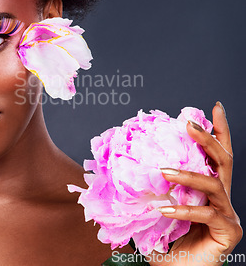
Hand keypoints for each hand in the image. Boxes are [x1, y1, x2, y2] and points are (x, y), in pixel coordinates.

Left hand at [147, 102, 241, 265]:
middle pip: (224, 161)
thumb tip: (121, 168)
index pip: (216, 155)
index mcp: (207, 190)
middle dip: (208, 139)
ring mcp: (227, 214)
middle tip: (189, 123)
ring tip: (163, 171)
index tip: (212, 107)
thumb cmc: (166, 243)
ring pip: (215, 183)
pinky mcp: (228, 232)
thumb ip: (149, 190)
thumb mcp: (154, 210)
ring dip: (188, 174)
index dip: (218, 130)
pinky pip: (208, 213)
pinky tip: (165, 210)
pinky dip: (185, 209)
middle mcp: (221, 198)